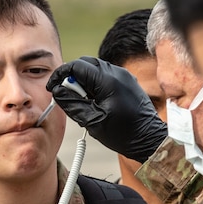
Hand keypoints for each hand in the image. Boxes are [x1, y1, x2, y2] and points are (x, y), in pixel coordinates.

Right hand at [47, 56, 166, 162]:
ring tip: (81, 102)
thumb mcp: (92, 121)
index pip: (76, 66)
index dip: (60, 75)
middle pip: (85, 63)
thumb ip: (71, 103)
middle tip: (66, 96)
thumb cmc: (124, 134)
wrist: (150, 140)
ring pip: (95, 69)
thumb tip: (57, 91)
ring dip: (83, 81)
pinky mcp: (128, 82)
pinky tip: (94, 101)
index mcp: (108, 80)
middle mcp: (117, 73)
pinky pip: (106, 75)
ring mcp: (124, 76)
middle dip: (71, 77)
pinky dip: (95, 84)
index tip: (52, 88)